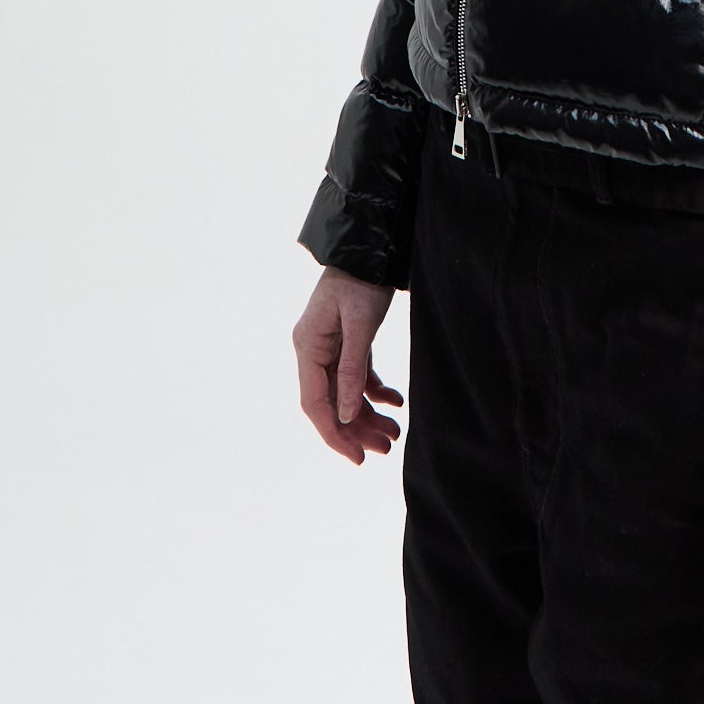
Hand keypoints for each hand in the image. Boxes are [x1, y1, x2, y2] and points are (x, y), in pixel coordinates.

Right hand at [293, 264, 402, 463]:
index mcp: (308, 346)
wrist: (372, 246)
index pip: (315, 403)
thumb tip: (344, 416)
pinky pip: (357, 375)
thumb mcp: (361, 324)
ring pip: (345, 392)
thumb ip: (352, 370)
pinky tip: (395, 403)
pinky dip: (375, 391)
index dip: (334, 433)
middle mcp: (313, 350)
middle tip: (386, 448)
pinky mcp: (348, 341)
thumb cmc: (363, 280)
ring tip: (394, 433)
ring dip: (368, 414)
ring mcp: (329, 346)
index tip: (357, 457)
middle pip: (331, 402)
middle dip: (357, 428)